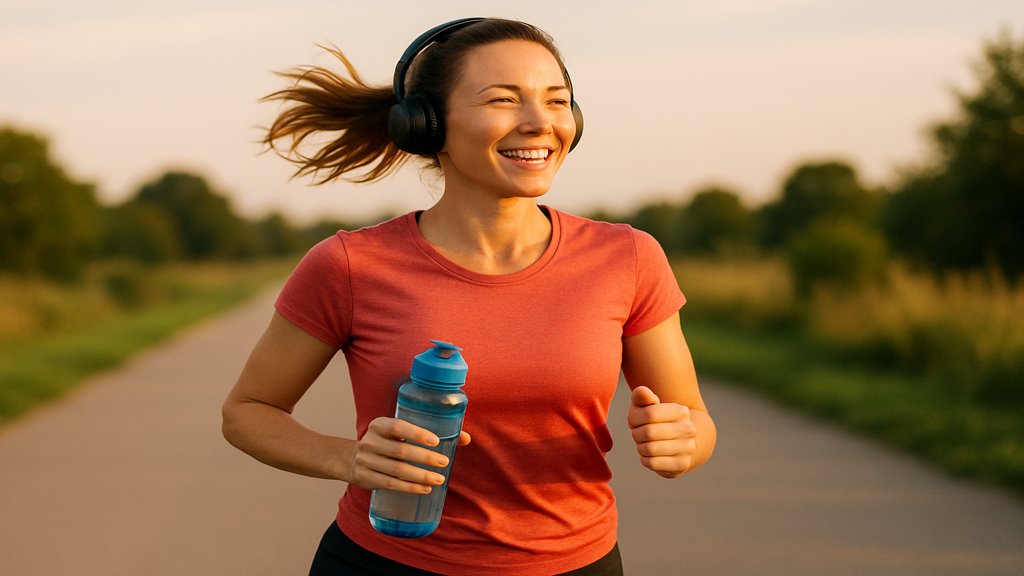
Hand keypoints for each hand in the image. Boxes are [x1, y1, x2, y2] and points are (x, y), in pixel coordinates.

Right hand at [346, 417, 471, 493]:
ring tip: (439, 479)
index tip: (436, 441)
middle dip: (424, 458)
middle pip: (400, 452)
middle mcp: (370, 442)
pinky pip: (391, 485)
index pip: (398, 427)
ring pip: (397, 471)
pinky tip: (425, 489)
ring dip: (420, 476)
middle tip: (444, 462)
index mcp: (379, 425)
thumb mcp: (398, 433)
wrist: (350, 459)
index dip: (417, 433)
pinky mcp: (366, 478)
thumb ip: (427, 433)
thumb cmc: (386, 442)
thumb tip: (465, 438)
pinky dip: (410, 488)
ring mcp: (366, 461)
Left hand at [627, 386, 697, 477]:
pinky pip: (652, 463)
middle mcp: (688, 429)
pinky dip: (645, 459)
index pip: (649, 413)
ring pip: (649, 449)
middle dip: (636, 434)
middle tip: (638, 434)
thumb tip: (642, 391)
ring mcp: (688, 448)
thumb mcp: (646, 406)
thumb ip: (641, 396)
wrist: (679, 444)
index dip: (634, 419)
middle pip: (649, 432)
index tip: (634, 421)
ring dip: (640, 447)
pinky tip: (650, 455)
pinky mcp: (682, 465)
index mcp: (681, 411)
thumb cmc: (655, 422)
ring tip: (644, 444)